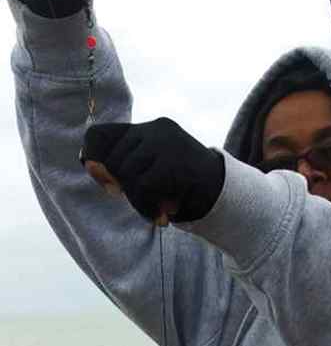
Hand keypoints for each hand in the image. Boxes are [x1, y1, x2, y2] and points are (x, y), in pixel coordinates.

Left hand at [81, 118, 225, 225]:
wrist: (225, 194)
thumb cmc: (184, 188)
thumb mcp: (153, 174)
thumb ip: (125, 170)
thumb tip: (90, 166)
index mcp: (149, 129)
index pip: (100, 135)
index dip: (92, 157)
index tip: (102, 178)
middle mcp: (155, 129)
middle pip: (113, 160)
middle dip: (121, 187)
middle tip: (141, 202)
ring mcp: (166, 142)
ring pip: (125, 174)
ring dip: (135, 201)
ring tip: (154, 211)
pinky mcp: (174, 161)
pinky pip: (141, 187)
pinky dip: (146, 207)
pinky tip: (160, 216)